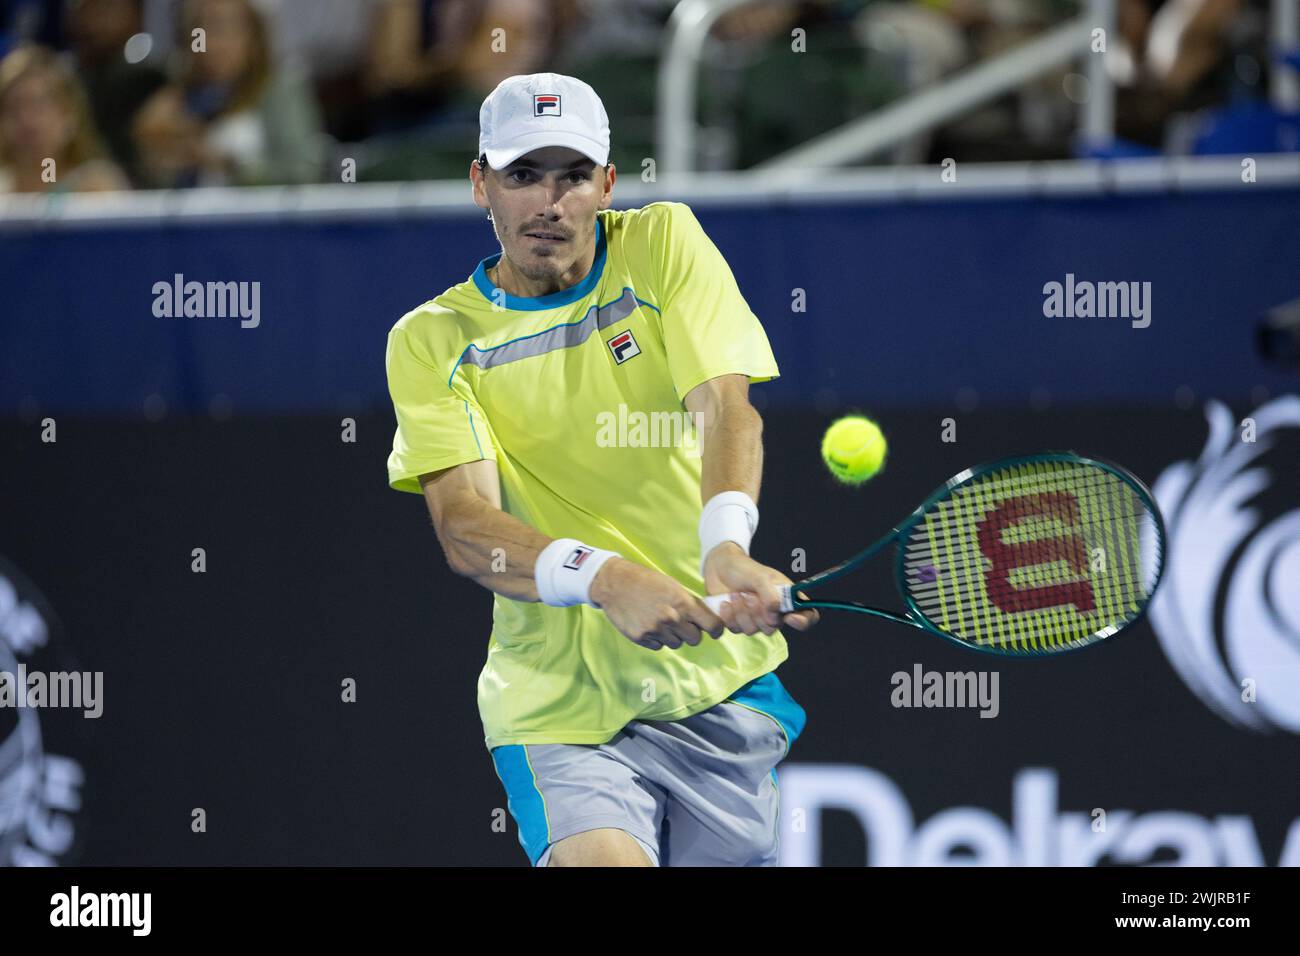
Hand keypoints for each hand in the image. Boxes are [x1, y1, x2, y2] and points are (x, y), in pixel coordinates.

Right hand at [590, 557, 725, 650]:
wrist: (614, 584)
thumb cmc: (646, 581)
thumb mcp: (673, 586)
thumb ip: (690, 604)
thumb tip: (706, 620)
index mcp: (683, 602)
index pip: (712, 625)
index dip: (716, 630)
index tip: (714, 631)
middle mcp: (671, 618)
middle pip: (695, 639)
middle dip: (691, 633)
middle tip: (682, 623)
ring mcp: (656, 630)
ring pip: (676, 643)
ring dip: (673, 636)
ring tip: (660, 620)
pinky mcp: (642, 638)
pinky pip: (659, 646)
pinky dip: (657, 639)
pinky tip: (648, 624)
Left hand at [703, 543, 820, 635]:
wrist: (719, 568)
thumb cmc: (744, 569)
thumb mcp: (761, 576)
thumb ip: (771, 595)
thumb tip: (775, 614)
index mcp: (786, 598)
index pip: (808, 616)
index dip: (803, 622)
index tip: (789, 618)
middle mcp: (774, 612)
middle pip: (774, 627)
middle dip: (757, 612)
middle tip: (748, 595)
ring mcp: (756, 620)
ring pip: (753, 630)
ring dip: (741, 611)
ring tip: (735, 594)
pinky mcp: (738, 624)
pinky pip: (736, 630)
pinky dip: (729, 616)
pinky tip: (726, 602)